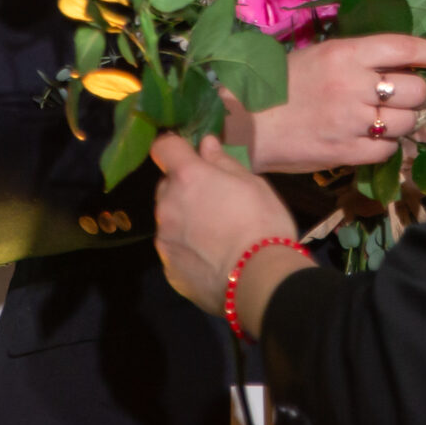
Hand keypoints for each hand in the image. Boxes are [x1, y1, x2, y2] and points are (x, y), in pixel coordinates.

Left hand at [151, 133, 302, 317]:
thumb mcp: (252, 184)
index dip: (175, 148)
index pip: (163, 147)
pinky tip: (210, 257)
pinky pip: (173, 248)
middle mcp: (167, 205)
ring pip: (168, 218)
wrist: (259, 280)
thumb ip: (223, 162)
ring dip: (183, 218)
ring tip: (214, 234)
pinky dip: (186, 247)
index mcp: (187, 177)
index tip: (189, 155)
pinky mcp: (168, 268)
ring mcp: (164, 239)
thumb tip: (206, 144)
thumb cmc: (262, 222)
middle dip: (183, 188)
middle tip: (213, 200)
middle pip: (166, 186)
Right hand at [230, 35, 425, 171]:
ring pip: (405, 123)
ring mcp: (350, 121)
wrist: (244, 123)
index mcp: (346, 53)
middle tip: (404, 97)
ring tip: (384, 119)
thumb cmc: (278, 83)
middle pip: (414, 90)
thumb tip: (400, 68)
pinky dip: (387, 146)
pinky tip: (371, 140)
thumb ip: (358, 60)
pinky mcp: (344, 152)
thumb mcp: (319, 55)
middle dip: (418, 95)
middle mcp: (353, 85)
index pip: (406, 48)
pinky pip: (387, 150)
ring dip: (404, 122)